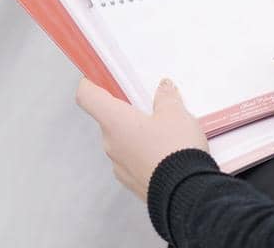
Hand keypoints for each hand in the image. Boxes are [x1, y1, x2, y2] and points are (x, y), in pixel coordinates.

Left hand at [76, 77, 208, 200]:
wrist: (187, 195)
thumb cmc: (174, 148)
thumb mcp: (176, 113)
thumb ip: (166, 98)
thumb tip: (163, 88)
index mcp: (114, 120)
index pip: (87, 96)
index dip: (90, 83)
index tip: (99, 78)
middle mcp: (110, 143)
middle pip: (107, 119)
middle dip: (125, 111)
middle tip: (147, 106)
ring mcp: (119, 166)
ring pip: (120, 141)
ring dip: (134, 134)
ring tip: (162, 132)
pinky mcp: (131, 183)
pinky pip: (131, 160)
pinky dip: (142, 153)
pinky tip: (164, 153)